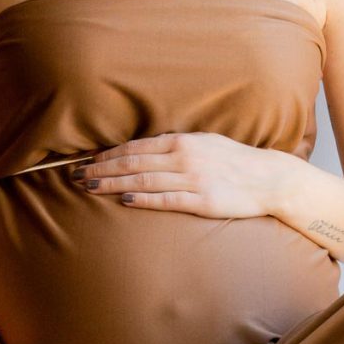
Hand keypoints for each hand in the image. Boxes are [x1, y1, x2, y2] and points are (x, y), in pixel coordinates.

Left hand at [70, 131, 292, 219]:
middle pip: (132, 163)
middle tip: (75, 176)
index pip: (136, 147)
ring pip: (142, 180)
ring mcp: (192, 179)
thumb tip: (145, 151)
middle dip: (100, 169)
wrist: (268, 179)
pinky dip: (141, 199)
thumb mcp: (204, 143)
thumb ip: (176, 146)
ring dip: (112, 184)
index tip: (87, 161)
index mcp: (183, 141)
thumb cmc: (234, 161)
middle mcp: (184, 157)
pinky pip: (165, 199)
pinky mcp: (201, 201)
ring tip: (89, 187)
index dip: (108, 154)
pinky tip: (123, 199)